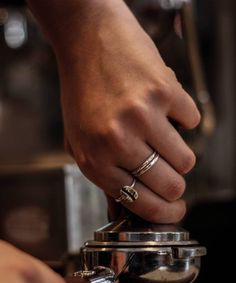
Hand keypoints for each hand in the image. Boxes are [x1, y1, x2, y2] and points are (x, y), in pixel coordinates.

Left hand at [28, 0, 199, 222]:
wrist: (88, 40)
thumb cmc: (83, 92)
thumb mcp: (79, 142)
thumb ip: (105, 174)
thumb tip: (137, 201)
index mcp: (94, 160)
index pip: (141, 202)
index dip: (165, 212)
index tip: (175, 210)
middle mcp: (117, 142)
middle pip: (171, 186)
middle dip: (176, 186)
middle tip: (173, 174)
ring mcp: (142, 116)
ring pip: (186, 160)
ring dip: (180, 153)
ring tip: (162, 136)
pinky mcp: (164, 92)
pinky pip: (193, 121)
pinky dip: (183, 118)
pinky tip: (162, 107)